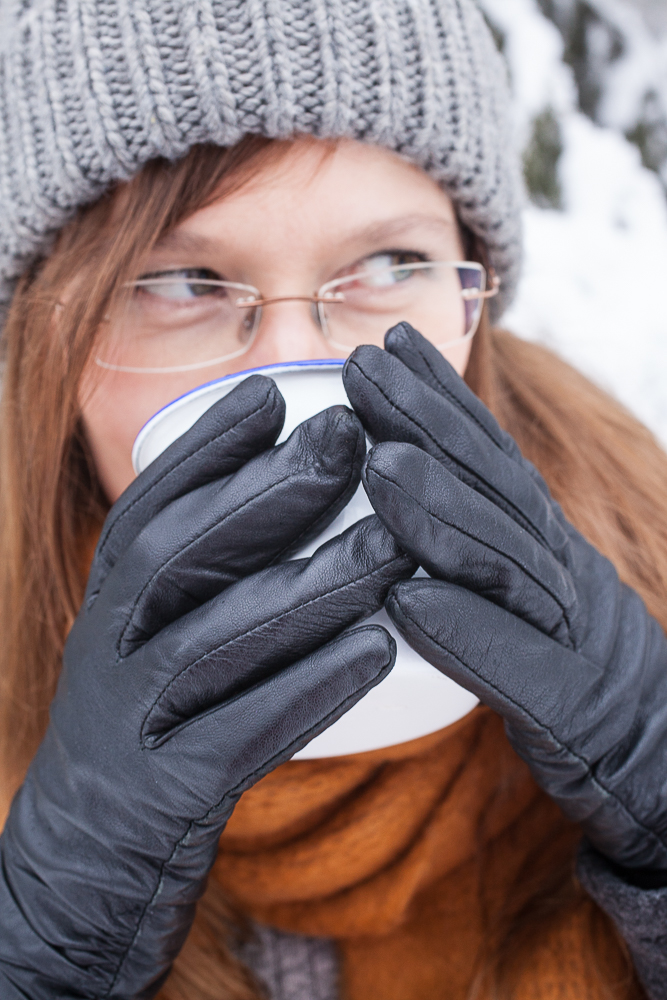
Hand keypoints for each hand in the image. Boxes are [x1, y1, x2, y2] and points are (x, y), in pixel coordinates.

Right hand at [0, 374, 413, 999]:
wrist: (80, 873)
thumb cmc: (144, 739)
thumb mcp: (150, 649)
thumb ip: (195, 585)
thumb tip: (273, 501)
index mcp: (110, 608)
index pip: (146, 509)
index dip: (206, 448)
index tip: (271, 395)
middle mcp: (108, 651)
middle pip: (176, 556)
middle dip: (263, 491)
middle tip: (346, 440)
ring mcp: (129, 724)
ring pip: (213, 641)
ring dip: (306, 587)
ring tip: (389, 547)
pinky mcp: (162, 798)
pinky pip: (239, 737)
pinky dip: (309, 690)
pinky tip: (379, 654)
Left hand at [344, 323, 666, 874]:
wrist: (658, 751)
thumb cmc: (570, 666)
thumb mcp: (525, 584)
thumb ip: (482, 538)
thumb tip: (410, 487)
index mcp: (543, 541)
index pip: (492, 459)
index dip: (444, 400)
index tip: (393, 345)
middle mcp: (561, 570)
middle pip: (494, 490)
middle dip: (428, 426)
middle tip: (364, 369)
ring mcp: (572, 632)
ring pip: (505, 562)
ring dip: (441, 513)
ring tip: (380, 467)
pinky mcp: (575, 709)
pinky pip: (519, 668)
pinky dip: (465, 631)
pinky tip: (407, 599)